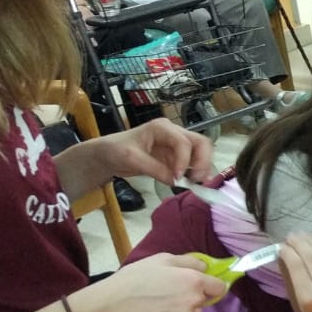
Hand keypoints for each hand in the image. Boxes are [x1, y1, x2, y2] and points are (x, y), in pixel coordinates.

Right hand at [82, 254, 224, 311]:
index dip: (210, 286)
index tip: (199, 286)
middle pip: (204, 301)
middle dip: (192, 297)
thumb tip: (206, 267)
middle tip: (169, 294)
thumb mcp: (163, 259)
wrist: (112, 304)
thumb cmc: (136, 277)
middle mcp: (195, 301)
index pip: (219, 287)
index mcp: (194, 281)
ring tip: (162, 307)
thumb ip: (190, 261)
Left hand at [97, 117, 213, 184]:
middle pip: (200, 143)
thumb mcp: (131, 159)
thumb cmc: (116, 150)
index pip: (183, 142)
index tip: (177, 178)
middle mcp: (174, 133)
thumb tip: (175, 181)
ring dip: (202, 167)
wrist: (108, 155)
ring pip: (201, 152)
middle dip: (202, 161)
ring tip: (197, 183)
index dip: (184, 160)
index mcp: (162, 128)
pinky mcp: (176, 157)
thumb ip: (154, 169)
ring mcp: (176, 145)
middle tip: (197, 180)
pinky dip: (195, 172)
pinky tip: (193, 183)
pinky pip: (192, 163)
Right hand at [279, 233, 311, 311]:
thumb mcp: (299, 303)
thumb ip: (291, 279)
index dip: (288, 252)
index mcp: (309, 297)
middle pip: (311, 256)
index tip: (281, 246)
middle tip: (291, 236)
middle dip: (299, 243)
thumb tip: (283, 254)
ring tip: (302, 235)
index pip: (296, 266)